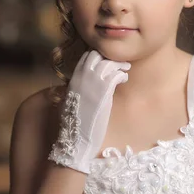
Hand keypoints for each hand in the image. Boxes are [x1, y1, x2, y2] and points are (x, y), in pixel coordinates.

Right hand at [49, 50, 129, 172]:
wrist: (77, 138)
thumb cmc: (74, 123)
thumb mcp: (70, 100)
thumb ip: (76, 88)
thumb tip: (79, 83)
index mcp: (73, 79)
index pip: (85, 57)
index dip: (96, 57)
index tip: (104, 61)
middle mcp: (82, 77)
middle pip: (97, 55)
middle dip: (108, 57)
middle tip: (117, 63)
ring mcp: (93, 82)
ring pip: (109, 62)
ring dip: (118, 65)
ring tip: (123, 69)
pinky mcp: (105, 90)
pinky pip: (117, 74)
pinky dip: (122, 75)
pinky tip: (123, 79)